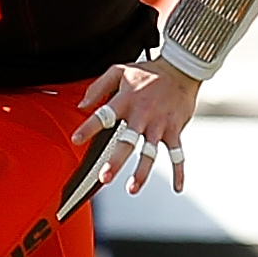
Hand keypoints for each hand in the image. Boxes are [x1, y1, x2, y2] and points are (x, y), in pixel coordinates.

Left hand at [72, 57, 200, 194]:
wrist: (181, 68)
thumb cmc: (148, 72)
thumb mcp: (119, 71)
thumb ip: (98, 87)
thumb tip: (81, 105)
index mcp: (125, 101)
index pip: (103, 116)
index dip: (89, 127)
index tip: (76, 140)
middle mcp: (141, 115)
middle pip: (127, 142)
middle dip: (116, 161)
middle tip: (104, 177)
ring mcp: (159, 125)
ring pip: (150, 152)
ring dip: (142, 172)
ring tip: (132, 188)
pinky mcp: (174, 130)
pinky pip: (177, 154)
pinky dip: (179, 171)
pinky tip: (177, 187)